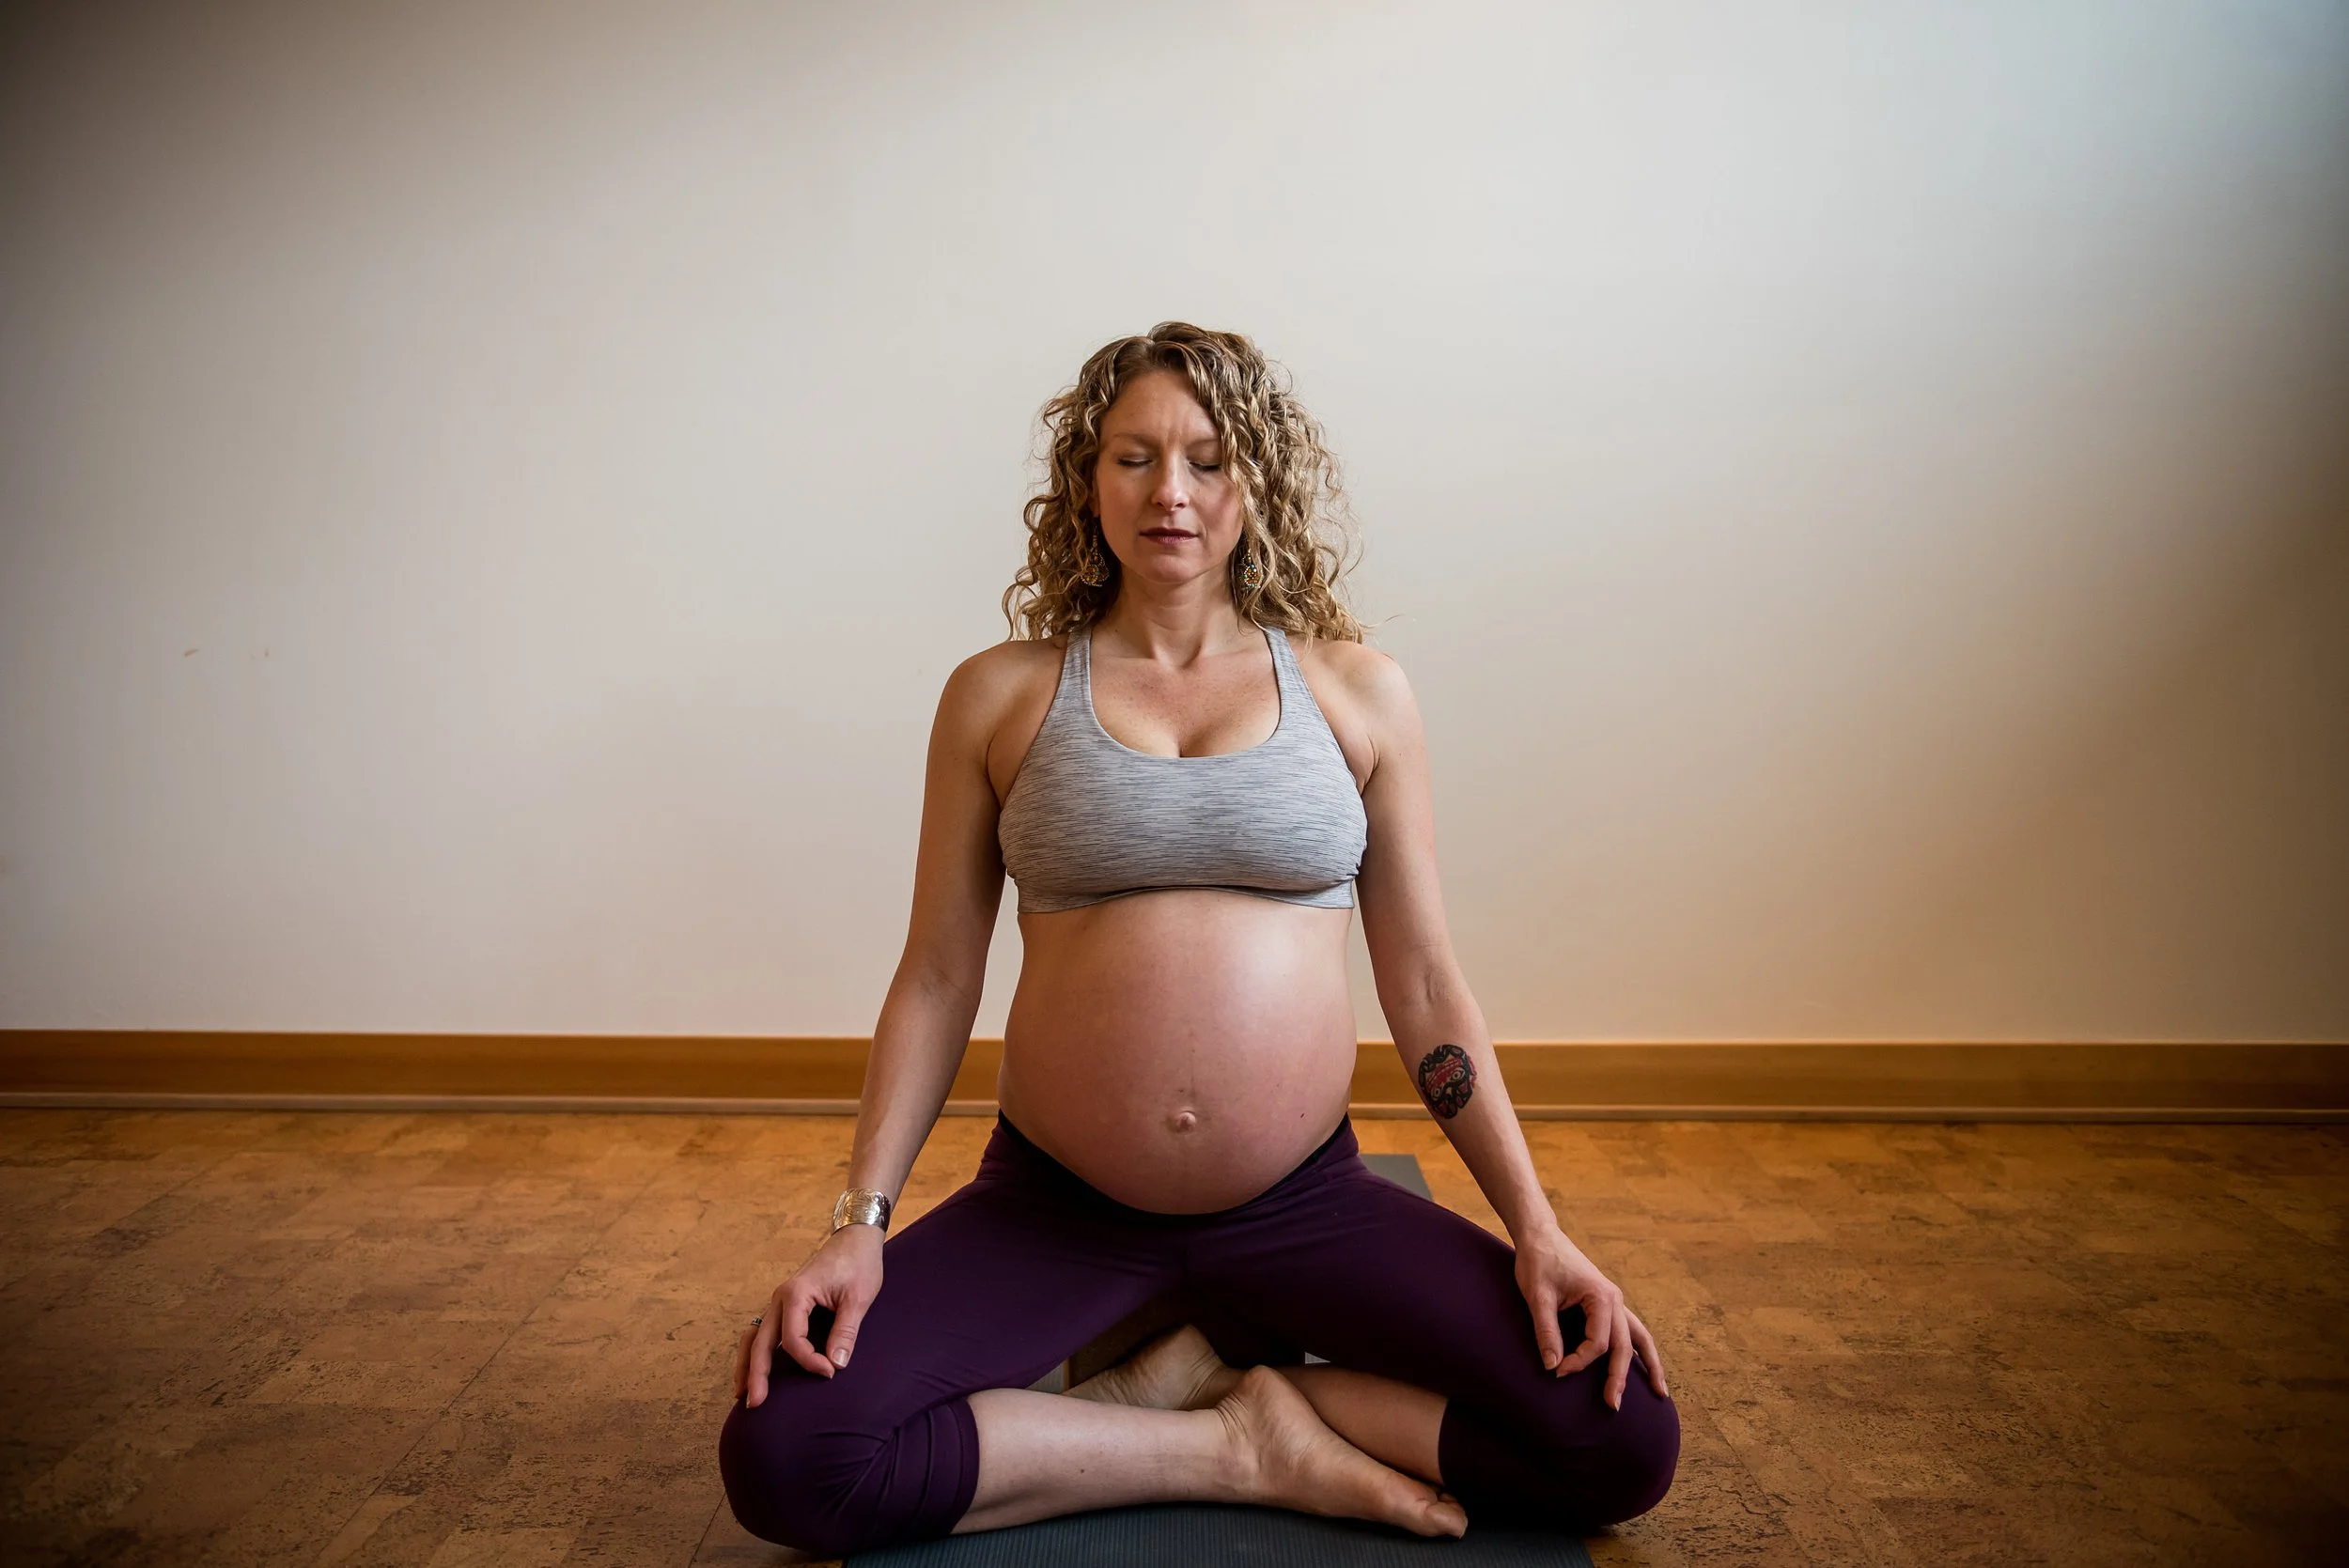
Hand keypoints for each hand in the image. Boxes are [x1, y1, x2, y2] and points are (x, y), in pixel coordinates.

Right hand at [734, 1223, 884, 1407]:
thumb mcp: (858, 1297)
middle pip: (760, 1341)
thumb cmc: (859, 1264)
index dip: (810, 1361)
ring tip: (743, 1393)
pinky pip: (763, 1331)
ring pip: (754, 1336)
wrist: (856, 1238)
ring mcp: (779, 1302)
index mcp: (796, 1294)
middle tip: (754, 1404)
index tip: (831, 1372)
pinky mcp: (786, 1306)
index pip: (793, 1340)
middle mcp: (780, 1298)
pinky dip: (756, 1351)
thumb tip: (836, 1365)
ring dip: (748, 1364)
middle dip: (756, 1373)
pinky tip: (756, 1370)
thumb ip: (845, 1331)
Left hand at [1513, 1226, 1667, 1410]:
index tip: (1557, 1370)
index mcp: (1601, 1296)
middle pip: (1624, 1346)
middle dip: (1620, 1377)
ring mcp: (1615, 1301)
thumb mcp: (1537, 1296)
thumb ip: (1546, 1331)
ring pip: (1639, 1338)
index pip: (1598, 1343)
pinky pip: (1630, 1330)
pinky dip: (1639, 1350)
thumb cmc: (1538, 1262)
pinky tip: (1642, 1367)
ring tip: (1661, 1394)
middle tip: (1613, 1406)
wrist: (1540, 1236)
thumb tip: (1552, 1367)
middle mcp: (1615, 1299)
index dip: (1579, 1362)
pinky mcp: (1608, 1304)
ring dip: (1649, 1365)